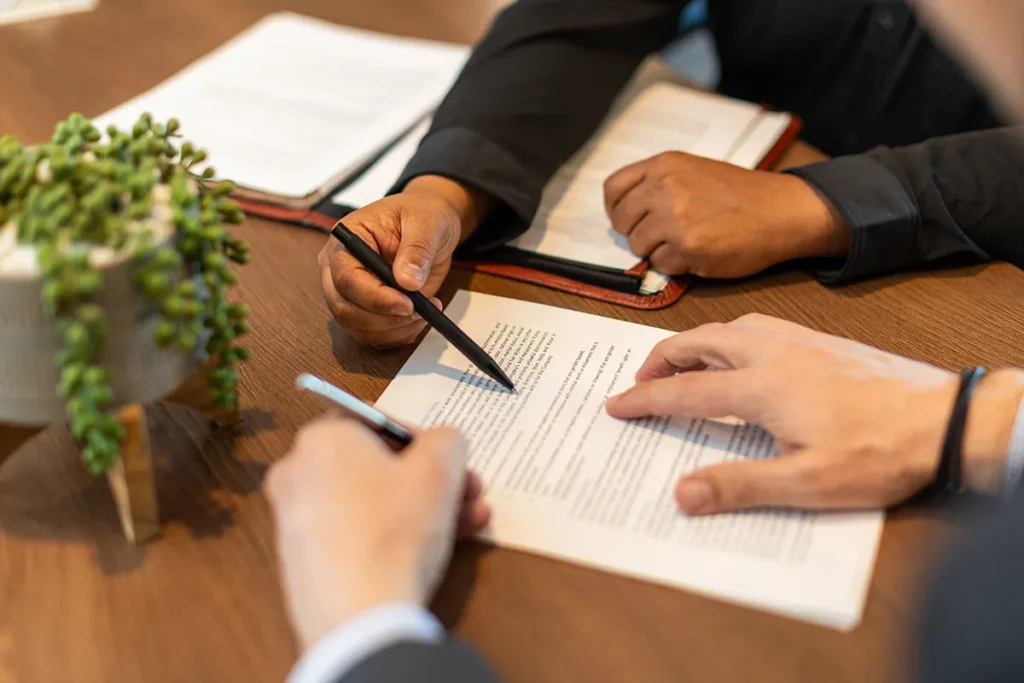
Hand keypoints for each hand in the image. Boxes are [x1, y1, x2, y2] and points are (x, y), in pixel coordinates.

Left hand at [265, 417, 490, 650]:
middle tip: (468, 493)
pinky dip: (393, 535)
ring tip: (469, 524)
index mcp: (322, 438)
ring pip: (373, 501)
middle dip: (431, 480)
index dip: (425, 440)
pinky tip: (437, 549)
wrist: (360, 617)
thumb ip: (448, 439)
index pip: (380, 422)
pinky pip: (356, 533)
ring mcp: (295, 521)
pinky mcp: (303, 561)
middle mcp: (298, 473)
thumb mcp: (440, 469)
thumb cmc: (396, 531)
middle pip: (379, 466)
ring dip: (423, 508)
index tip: (451, 462)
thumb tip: (444, 443)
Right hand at [319, 176, 487, 347]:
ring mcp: (350, 293)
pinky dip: (398, 335)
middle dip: (385, 319)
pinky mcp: (365, 310)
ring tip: (428, 310)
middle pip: (345, 309)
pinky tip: (420, 320)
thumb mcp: (426, 223)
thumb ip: (417, 250)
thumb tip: (408, 281)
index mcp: (346, 241)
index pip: (346, 278)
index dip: (376, 297)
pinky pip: (373, 336)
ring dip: (394, 329)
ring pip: (358, 328)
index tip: (408, 304)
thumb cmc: (422, 216)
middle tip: (422, 311)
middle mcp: (339, 270)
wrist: (429, 227)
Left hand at [603, 151, 848, 277]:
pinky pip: (661, 265)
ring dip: (658, 250)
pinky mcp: (688, 247)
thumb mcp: (693, 170)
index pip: (613, 189)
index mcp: (664, 165)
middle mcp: (665, 187)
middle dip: (637, 233)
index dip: (616, 209)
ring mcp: (675, 218)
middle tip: (662, 236)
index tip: (627, 220)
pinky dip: (676, 265)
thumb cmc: (739, 194)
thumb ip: (658, 183)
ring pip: (639, 246)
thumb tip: (626, 210)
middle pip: (622, 221)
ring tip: (686, 242)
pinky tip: (699, 253)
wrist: (781, 211)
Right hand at [605, 314, 1023, 514]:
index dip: (645, 399)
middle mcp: (774, 353)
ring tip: (682, 362)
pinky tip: (740, 351)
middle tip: (640, 379)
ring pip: (729, 327)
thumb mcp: (808, 484)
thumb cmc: (880, 452)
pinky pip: (759, 324)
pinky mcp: (822, 341)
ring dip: (695, 342)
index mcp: (763, 387)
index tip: (617, 404)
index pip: (685, 392)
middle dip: (662, 359)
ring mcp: (800, 342)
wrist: (944, 419)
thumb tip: (682, 494)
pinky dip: (729, 335)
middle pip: (700, 344)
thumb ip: (741, 485)